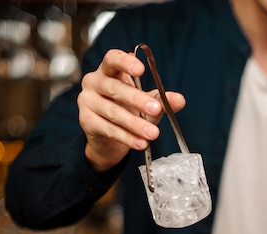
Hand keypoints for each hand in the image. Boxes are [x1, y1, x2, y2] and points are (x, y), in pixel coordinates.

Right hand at [77, 49, 185, 172]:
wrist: (109, 138)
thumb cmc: (127, 110)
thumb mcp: (147, 103)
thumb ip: (161, 100)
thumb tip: (180, 100)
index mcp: (108, 70)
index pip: (112, 59)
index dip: (125, 62)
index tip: (141, 69)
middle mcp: (94, 82)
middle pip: (114, 88)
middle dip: (137, 99)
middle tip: (156, 109)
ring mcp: (87, 102)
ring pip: (113, 112)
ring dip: (135, 123)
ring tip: (153, 133)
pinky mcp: (86, 121)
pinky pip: (109, 129)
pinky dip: (127, 137)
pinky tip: (141, 143)